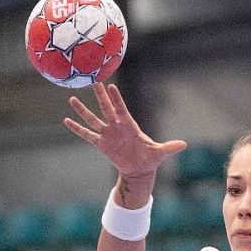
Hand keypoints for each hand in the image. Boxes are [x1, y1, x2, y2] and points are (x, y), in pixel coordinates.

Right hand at [63, 83, 186, 181]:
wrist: (139, 170)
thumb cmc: (150, 158)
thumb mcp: (160, 153)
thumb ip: (169, 147)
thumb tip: (183, 145)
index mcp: (130, 124)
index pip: (121, 108)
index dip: (115, 98)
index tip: (109, 86)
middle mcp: (117, 126)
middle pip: (106, 108)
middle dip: (99, 95)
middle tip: (92, 80)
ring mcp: (108, 134)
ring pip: (93, 119)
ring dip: (83, 110)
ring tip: (72, 98)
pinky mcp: (101, 144)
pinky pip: (87, 135)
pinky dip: (77, 128)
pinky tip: (66, 121)